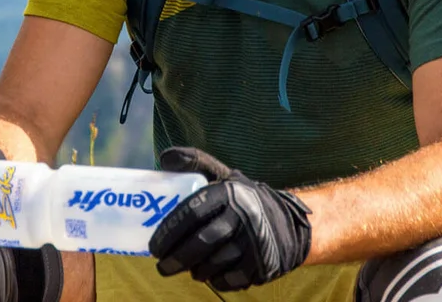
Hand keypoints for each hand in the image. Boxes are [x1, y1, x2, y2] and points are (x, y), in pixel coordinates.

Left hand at [148, 147, 311, 291]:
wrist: (287, 223)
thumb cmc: (244, 199)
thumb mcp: (224, 176)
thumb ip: (196, 163)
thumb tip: (164, 159)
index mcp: (229, 192)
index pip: (192, 212)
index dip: (169, 232)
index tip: (154, 246)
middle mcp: (243, 216)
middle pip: (202, 242)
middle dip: (176, 258)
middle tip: (162, 266)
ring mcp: (254, 242)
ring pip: (215, 263)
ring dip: (196, 270)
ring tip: (188, 269)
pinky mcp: (262, 265)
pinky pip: (231, 279)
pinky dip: (216, 280)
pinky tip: (210, 275)